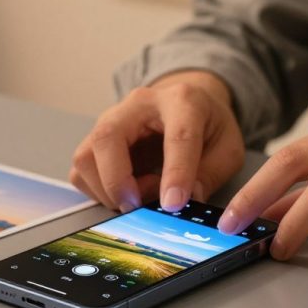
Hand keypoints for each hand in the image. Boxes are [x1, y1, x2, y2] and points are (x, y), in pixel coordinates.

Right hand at [70, 70, 245, 211]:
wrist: (185, 104)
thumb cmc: (207, 125)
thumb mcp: (227, 148)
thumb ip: (211, 174)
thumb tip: (188, 201)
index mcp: (182, 101)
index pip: (177, 136)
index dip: (175, 172)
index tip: (173, 204)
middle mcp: (138, 105)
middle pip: (108, 137)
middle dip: (117, 180)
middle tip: (137, 206)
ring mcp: (111, 121)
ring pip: (85, 156)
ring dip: (107, 190)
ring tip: (139, 198)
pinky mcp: (96, 141)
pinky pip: (81, 172)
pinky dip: (98, 192)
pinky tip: (126, 193)